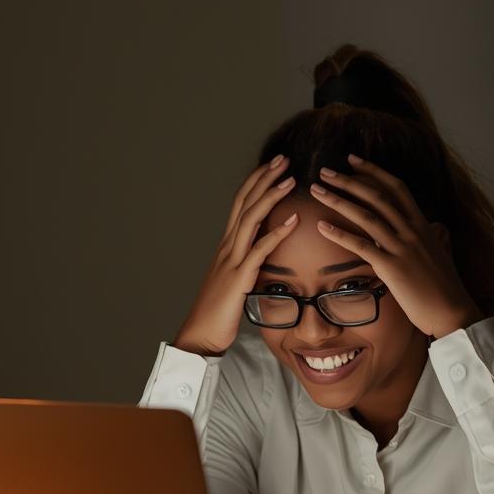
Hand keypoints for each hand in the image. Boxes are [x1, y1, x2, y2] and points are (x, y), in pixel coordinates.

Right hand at [173, 154, 300, 354]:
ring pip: (250, 219)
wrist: (200, 334)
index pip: (240, 205)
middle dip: (263, 178)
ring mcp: (231, 261)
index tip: (273, 166)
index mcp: (226, 247)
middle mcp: (226, 248)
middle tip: (283, 158)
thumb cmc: (218, 312)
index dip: (255, 182)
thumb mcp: (233, 280)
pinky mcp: (239, 278)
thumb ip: (246, 263)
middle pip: (244, 203)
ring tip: (289, 179)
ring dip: (270, 196)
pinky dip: (276, 233)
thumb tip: (262, 254)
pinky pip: (259, 251)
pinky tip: (293, 221)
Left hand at [310, 154, 482, 338]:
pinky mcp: (392, 267)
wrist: (452, 311)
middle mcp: (412, 230)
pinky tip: (321, 226)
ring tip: (316, 191)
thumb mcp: (438, 253)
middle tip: (324, 171)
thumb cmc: (443, 287)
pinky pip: (361, 246)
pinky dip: (340, 234)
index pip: (396, 188)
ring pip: (366, 216)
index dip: (373, 171)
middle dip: (349, 180)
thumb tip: (432, 227)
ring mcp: (402, 247)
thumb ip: (430, 237)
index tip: (352, 159)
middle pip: (376, 196)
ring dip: (338, 200)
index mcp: (422, 224)